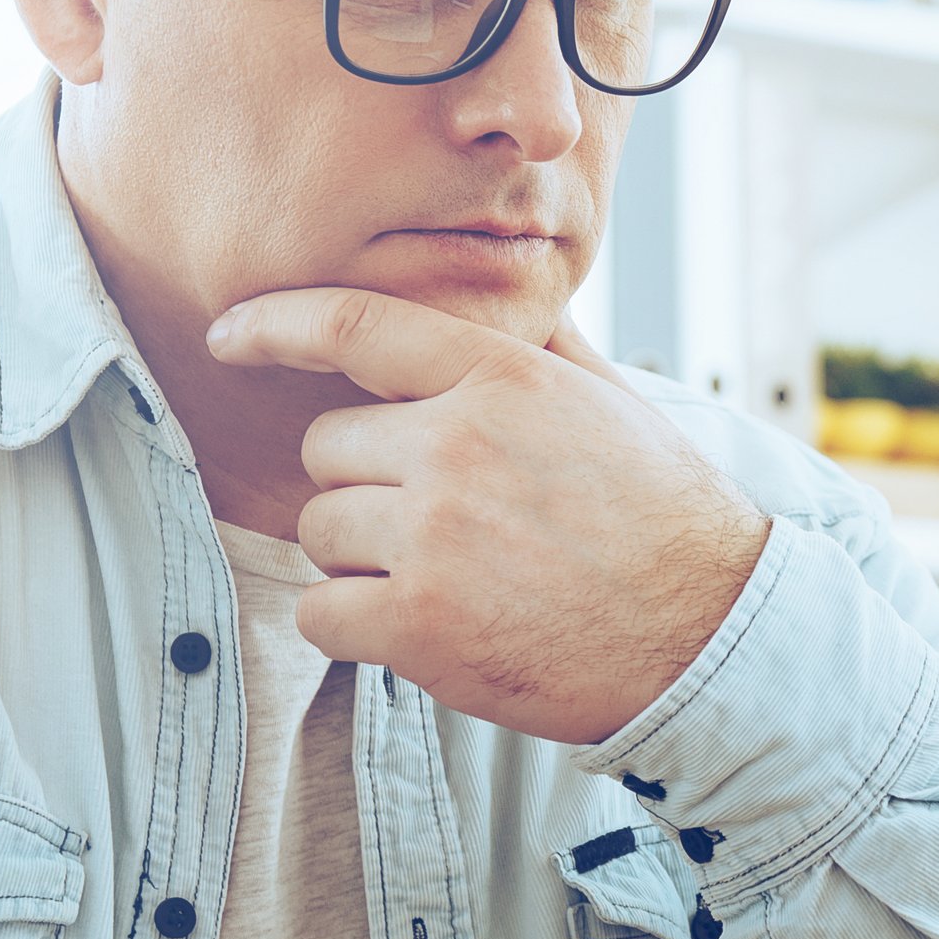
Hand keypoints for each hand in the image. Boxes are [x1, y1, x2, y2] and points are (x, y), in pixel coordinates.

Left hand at [206, 288, 770, 744]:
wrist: (709, 638)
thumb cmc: (667, 519)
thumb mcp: (616, 403)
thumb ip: (546, 348)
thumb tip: (519, 300)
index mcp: (502, 379)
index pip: (357, 326)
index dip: (276, 324)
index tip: (228, 334)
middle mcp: (457, 445)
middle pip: (327, 449)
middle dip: (364, 486)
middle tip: (439, 524)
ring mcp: (434, 536)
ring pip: (320, 531)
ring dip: (361, 560)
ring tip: (447, 579)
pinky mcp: (419, 625)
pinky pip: (322, 612)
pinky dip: (355, 627)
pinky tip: (422, 629)